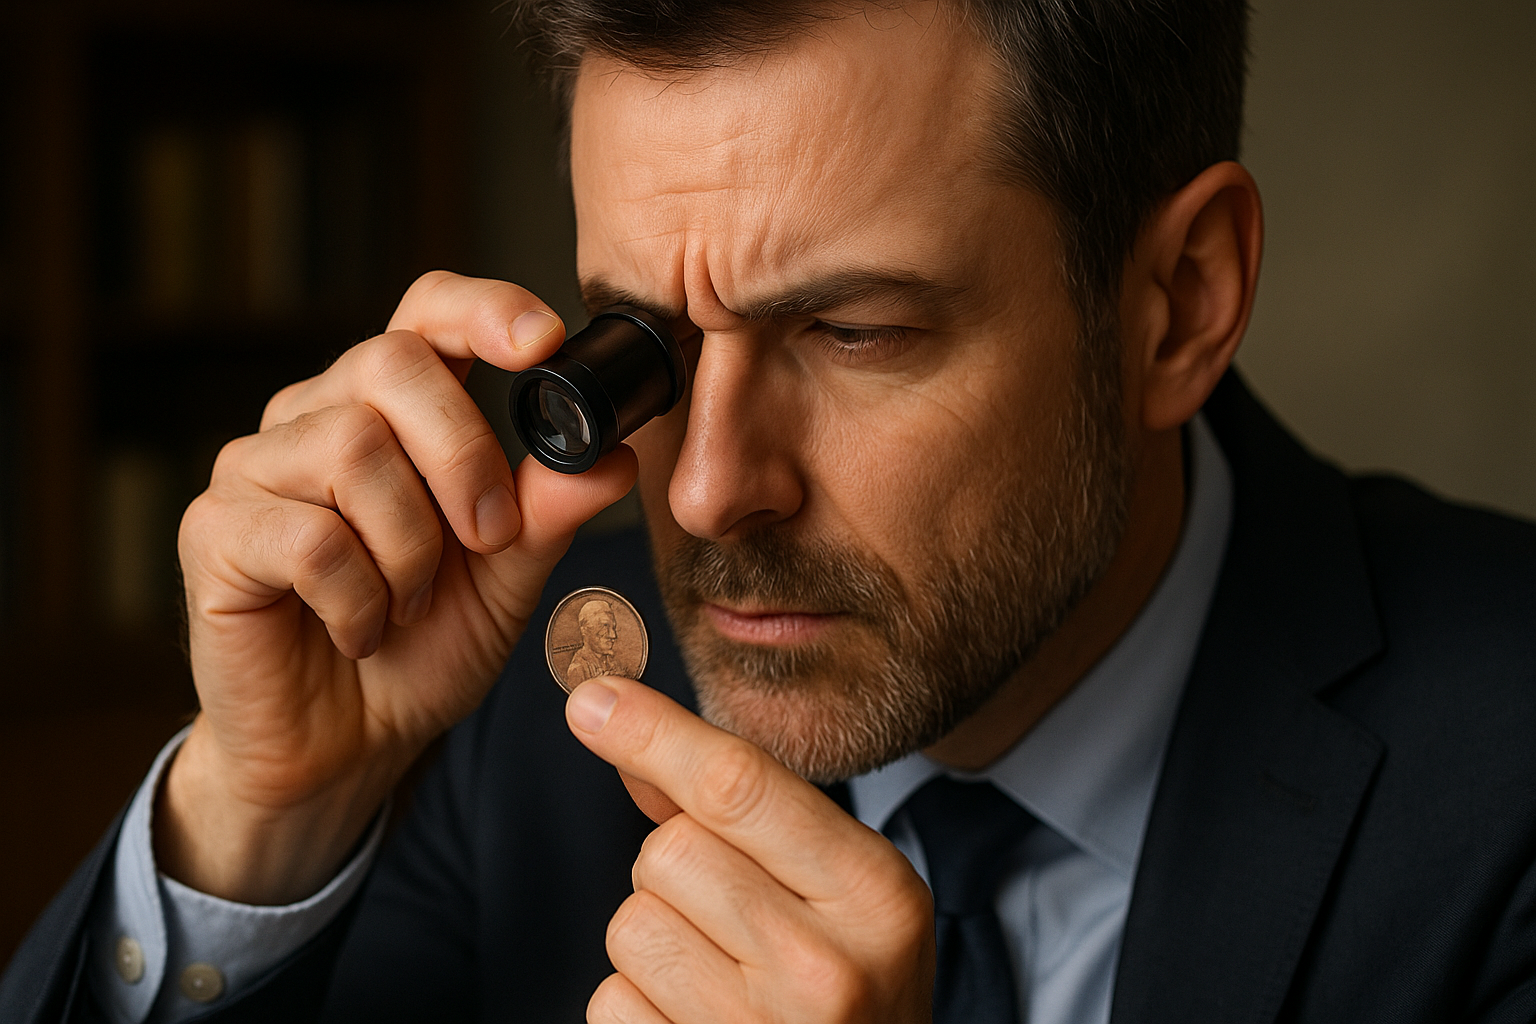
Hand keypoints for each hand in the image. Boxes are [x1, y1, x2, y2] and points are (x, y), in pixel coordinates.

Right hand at [161, 271, 637, 903]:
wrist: (345, 747)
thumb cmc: (422, 649)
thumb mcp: (508, 578)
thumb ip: (550, 512)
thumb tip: (615, 455)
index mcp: (394, 410)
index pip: (428, 309)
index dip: (484, 308)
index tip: (545, 342)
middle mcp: (316, 417)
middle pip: (392, 362)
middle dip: (464, 455)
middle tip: (487, 540)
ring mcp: (256, 468)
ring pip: (352, 449)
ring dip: (410, 548)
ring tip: (407, 605)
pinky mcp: (215, 533)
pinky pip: (310, 536)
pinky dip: (361, 599)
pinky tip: (362, 632)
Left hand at [565, 676, 935, 1023]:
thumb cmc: (850, 990)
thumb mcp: (835, 891)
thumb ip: (738, 809)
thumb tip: (623, 721)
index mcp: (876, 894)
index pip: (739, 785)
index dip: (652, 731)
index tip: (590, 698)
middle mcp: (829, 967)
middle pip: (669, 853)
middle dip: (674, 870)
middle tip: (730, 916)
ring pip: (631, 925)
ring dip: (654, 940)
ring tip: (721, 977)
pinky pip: (611, 1002)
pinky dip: (638, 1006)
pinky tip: (698, 1022)